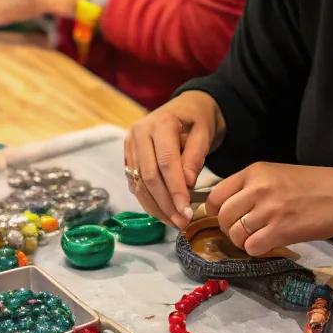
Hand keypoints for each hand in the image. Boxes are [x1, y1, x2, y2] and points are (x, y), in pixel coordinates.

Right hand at [124, 92, 224, 228]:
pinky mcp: (128, 157)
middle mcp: (139, 133)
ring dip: (157, 207)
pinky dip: (149, 202)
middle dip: (166, 204)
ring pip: (140, 184)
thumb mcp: (204, 132)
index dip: (175, 189)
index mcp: (160, 123)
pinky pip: (136, 184)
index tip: (186, 210)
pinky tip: (163, 214)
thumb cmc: (196, 120)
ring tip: (175, 222)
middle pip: (149, 176)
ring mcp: (131, 145)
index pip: (166, 162)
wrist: (185, 109)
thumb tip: (187, 184)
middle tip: (182, 222)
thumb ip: (195, 156)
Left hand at [206, 162, 332, 257]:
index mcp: (254, 172)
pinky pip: (252, 247)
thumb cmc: (311, 185)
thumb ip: (251, 187)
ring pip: (235, 234)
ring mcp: (268, 210)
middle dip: (228, 228)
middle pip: (223, 216)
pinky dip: (256, 250)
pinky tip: (267, 244)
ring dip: (242, 241)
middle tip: (242, 232)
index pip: (216, 194)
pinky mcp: (280, 230)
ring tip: (256, 238)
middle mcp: (257, 188)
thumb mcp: (276, 174)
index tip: (224, 217)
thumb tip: (227, 206)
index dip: (215, 210)